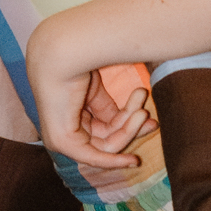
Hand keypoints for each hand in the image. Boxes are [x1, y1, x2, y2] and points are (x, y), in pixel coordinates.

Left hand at [25, 8, 140, 166]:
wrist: (67, 49)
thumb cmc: (79, 61)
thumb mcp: (98, 91)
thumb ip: (109, 111)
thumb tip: (128, 124)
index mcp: (69, 113)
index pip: (102, 127)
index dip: (128, 124)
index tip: (149, 118)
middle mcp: (62, 127)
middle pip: (106, 137)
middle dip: (132, 129)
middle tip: (151, 118)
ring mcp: (60, 136)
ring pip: (105, 144)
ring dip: (129, 131)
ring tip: (142, 112)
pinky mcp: (62, 141)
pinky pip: (93, 157)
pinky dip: (114, 161)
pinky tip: (133, 161)